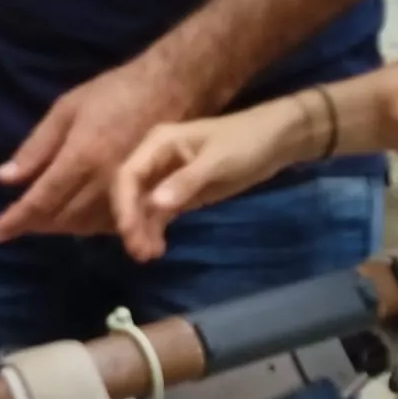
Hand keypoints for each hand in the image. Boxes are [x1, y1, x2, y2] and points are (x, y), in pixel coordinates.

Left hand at [0, 57, 191, 242]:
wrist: (172, 89)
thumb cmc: (114, 92)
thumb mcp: (66, 109)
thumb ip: (36, 147)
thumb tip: (4, 178)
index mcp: (81, 157)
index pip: (42, 200)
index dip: (17, 220)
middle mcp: (104, 182)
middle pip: (62, 218)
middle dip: (36, 225)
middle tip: (15, 225)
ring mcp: (129, 192)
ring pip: (86, 226)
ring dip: (60, 228)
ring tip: (40, 224)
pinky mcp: (147, 195)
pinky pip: (111, 224)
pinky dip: (86, 227)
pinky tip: (75, 220)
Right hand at [111, 99, 315, 262]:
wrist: (274, 142)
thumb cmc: (245, 142)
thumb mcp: (217, 161)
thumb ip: (186, 181)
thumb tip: (155, 204)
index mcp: (158, 143)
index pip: (128, 174)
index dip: (123, 204)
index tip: (128, 232)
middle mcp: (156, 160)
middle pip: (131, 193)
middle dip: (131, 222)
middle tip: (139, 252)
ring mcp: (167, 178)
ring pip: (143, 207)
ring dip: (142, 230)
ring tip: (147, 256)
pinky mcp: (181, 193)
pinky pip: (160, 214)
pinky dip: (156, 230)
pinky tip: (158, 249)